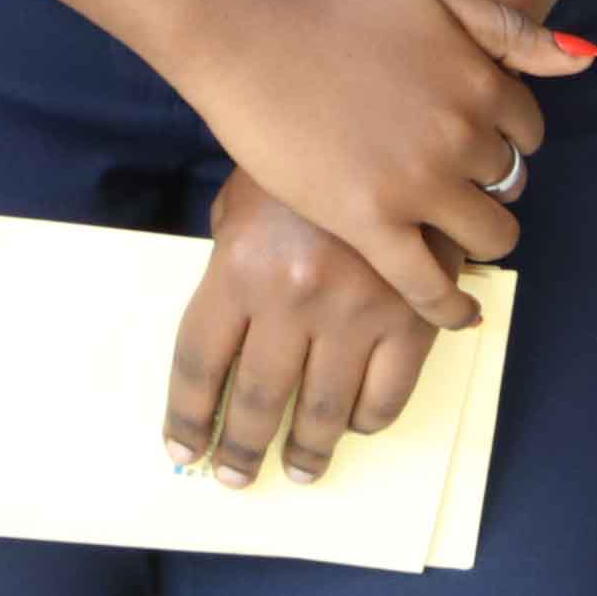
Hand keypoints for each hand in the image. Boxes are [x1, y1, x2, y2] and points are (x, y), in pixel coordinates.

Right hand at [164, 0, 586, 327]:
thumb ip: (510, 27)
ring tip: (443, 229)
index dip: (499, 133)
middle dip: (485, 182)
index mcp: (481, 82)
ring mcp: (417, 184)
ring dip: (476, 235)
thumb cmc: (327, 2)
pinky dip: (451, 307)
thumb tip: (584, 62)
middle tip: (444, 179)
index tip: (466, 138)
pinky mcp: (369, 223)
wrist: (242, 27)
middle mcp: (461, 136)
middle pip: (508, 183)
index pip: (526, 130)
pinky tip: (457, 310)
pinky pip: (431, 285)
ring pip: (488, 236)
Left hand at [166, 178, 443, 488]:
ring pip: (323, 409)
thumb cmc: (300, 158)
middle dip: (240, 447)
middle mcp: (293, 297)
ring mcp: (357, 311)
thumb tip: (230, 337)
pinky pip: (388, 394)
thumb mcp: (241, 202)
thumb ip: (232, 266)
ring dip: (307, 450)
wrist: (389, 118)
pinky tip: (352, 425)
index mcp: (239, 266)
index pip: (200, 363)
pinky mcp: (413, 317)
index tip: (182, 449)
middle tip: (234, 477)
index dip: (188, 415)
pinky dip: (367, 420)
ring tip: (299, 472)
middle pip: (256, 398)